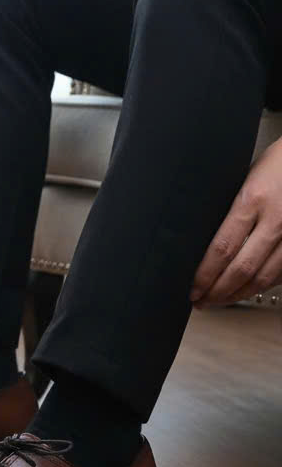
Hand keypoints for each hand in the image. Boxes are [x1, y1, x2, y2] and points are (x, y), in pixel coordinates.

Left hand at [190, 137, 281, 306]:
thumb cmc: (276, 164)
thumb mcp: (243, 179)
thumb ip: (230, 211)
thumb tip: (203, 243)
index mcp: (251, 201)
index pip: (221, 248)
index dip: (205, 275)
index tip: (192, 288)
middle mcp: (275, 220)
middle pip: (242, 269)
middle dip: (218, 292)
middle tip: (201, 301)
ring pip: (265, 278)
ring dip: (239, 294)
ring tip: (219, 301)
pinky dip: (262, 286)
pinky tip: (247, 289)